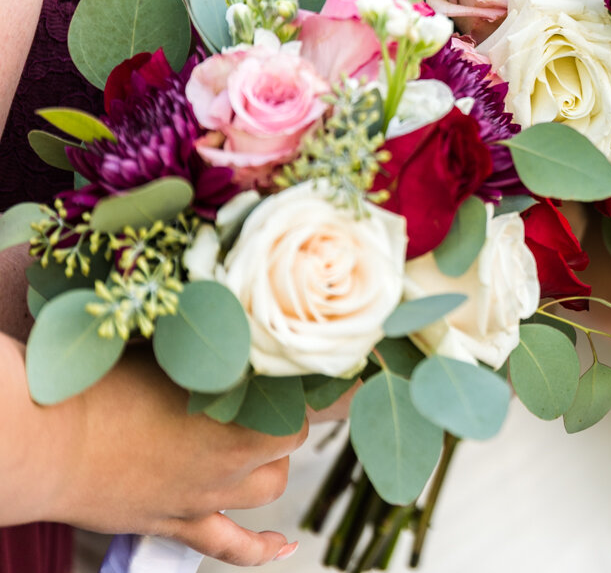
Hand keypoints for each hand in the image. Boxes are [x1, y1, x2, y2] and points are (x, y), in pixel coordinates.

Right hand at [34, 346, 307, 564]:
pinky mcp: (173, 524)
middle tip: (259, 402)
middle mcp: (226, 462)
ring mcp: (202, 498)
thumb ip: (207, 351)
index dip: (291, 386)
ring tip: (255, 447)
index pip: (294, 403)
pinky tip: (283, 544)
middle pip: (286, 444)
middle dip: (280, 421)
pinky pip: (230, 547)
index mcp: (234, 416)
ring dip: (268, 467)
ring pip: (266, 490)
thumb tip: (235, 333)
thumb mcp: (165, 352)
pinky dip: (261, 549)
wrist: (43, 444)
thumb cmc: (98, 387)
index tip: (278, 372)